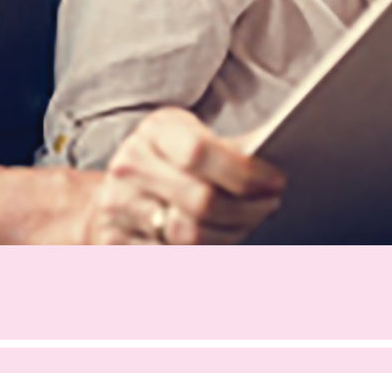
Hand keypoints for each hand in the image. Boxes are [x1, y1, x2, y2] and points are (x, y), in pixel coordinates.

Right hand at [85, 107, 284, 244]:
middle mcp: (131, 166)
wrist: (115, 189)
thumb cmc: (166, 158)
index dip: (243, 172)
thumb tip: (273, 163)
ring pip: (189, 237)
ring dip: (231, 235)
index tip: (276, 181)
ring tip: (250, 223)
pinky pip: (173, 259)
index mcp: (155, 131)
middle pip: (200, 201)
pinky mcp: (116, 243)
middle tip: (271, 205)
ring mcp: (120, 206)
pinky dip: (205, 253)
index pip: (199, 152)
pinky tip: (222, 240)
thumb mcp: (189, 135)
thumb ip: (225, 148)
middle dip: (247, 210)